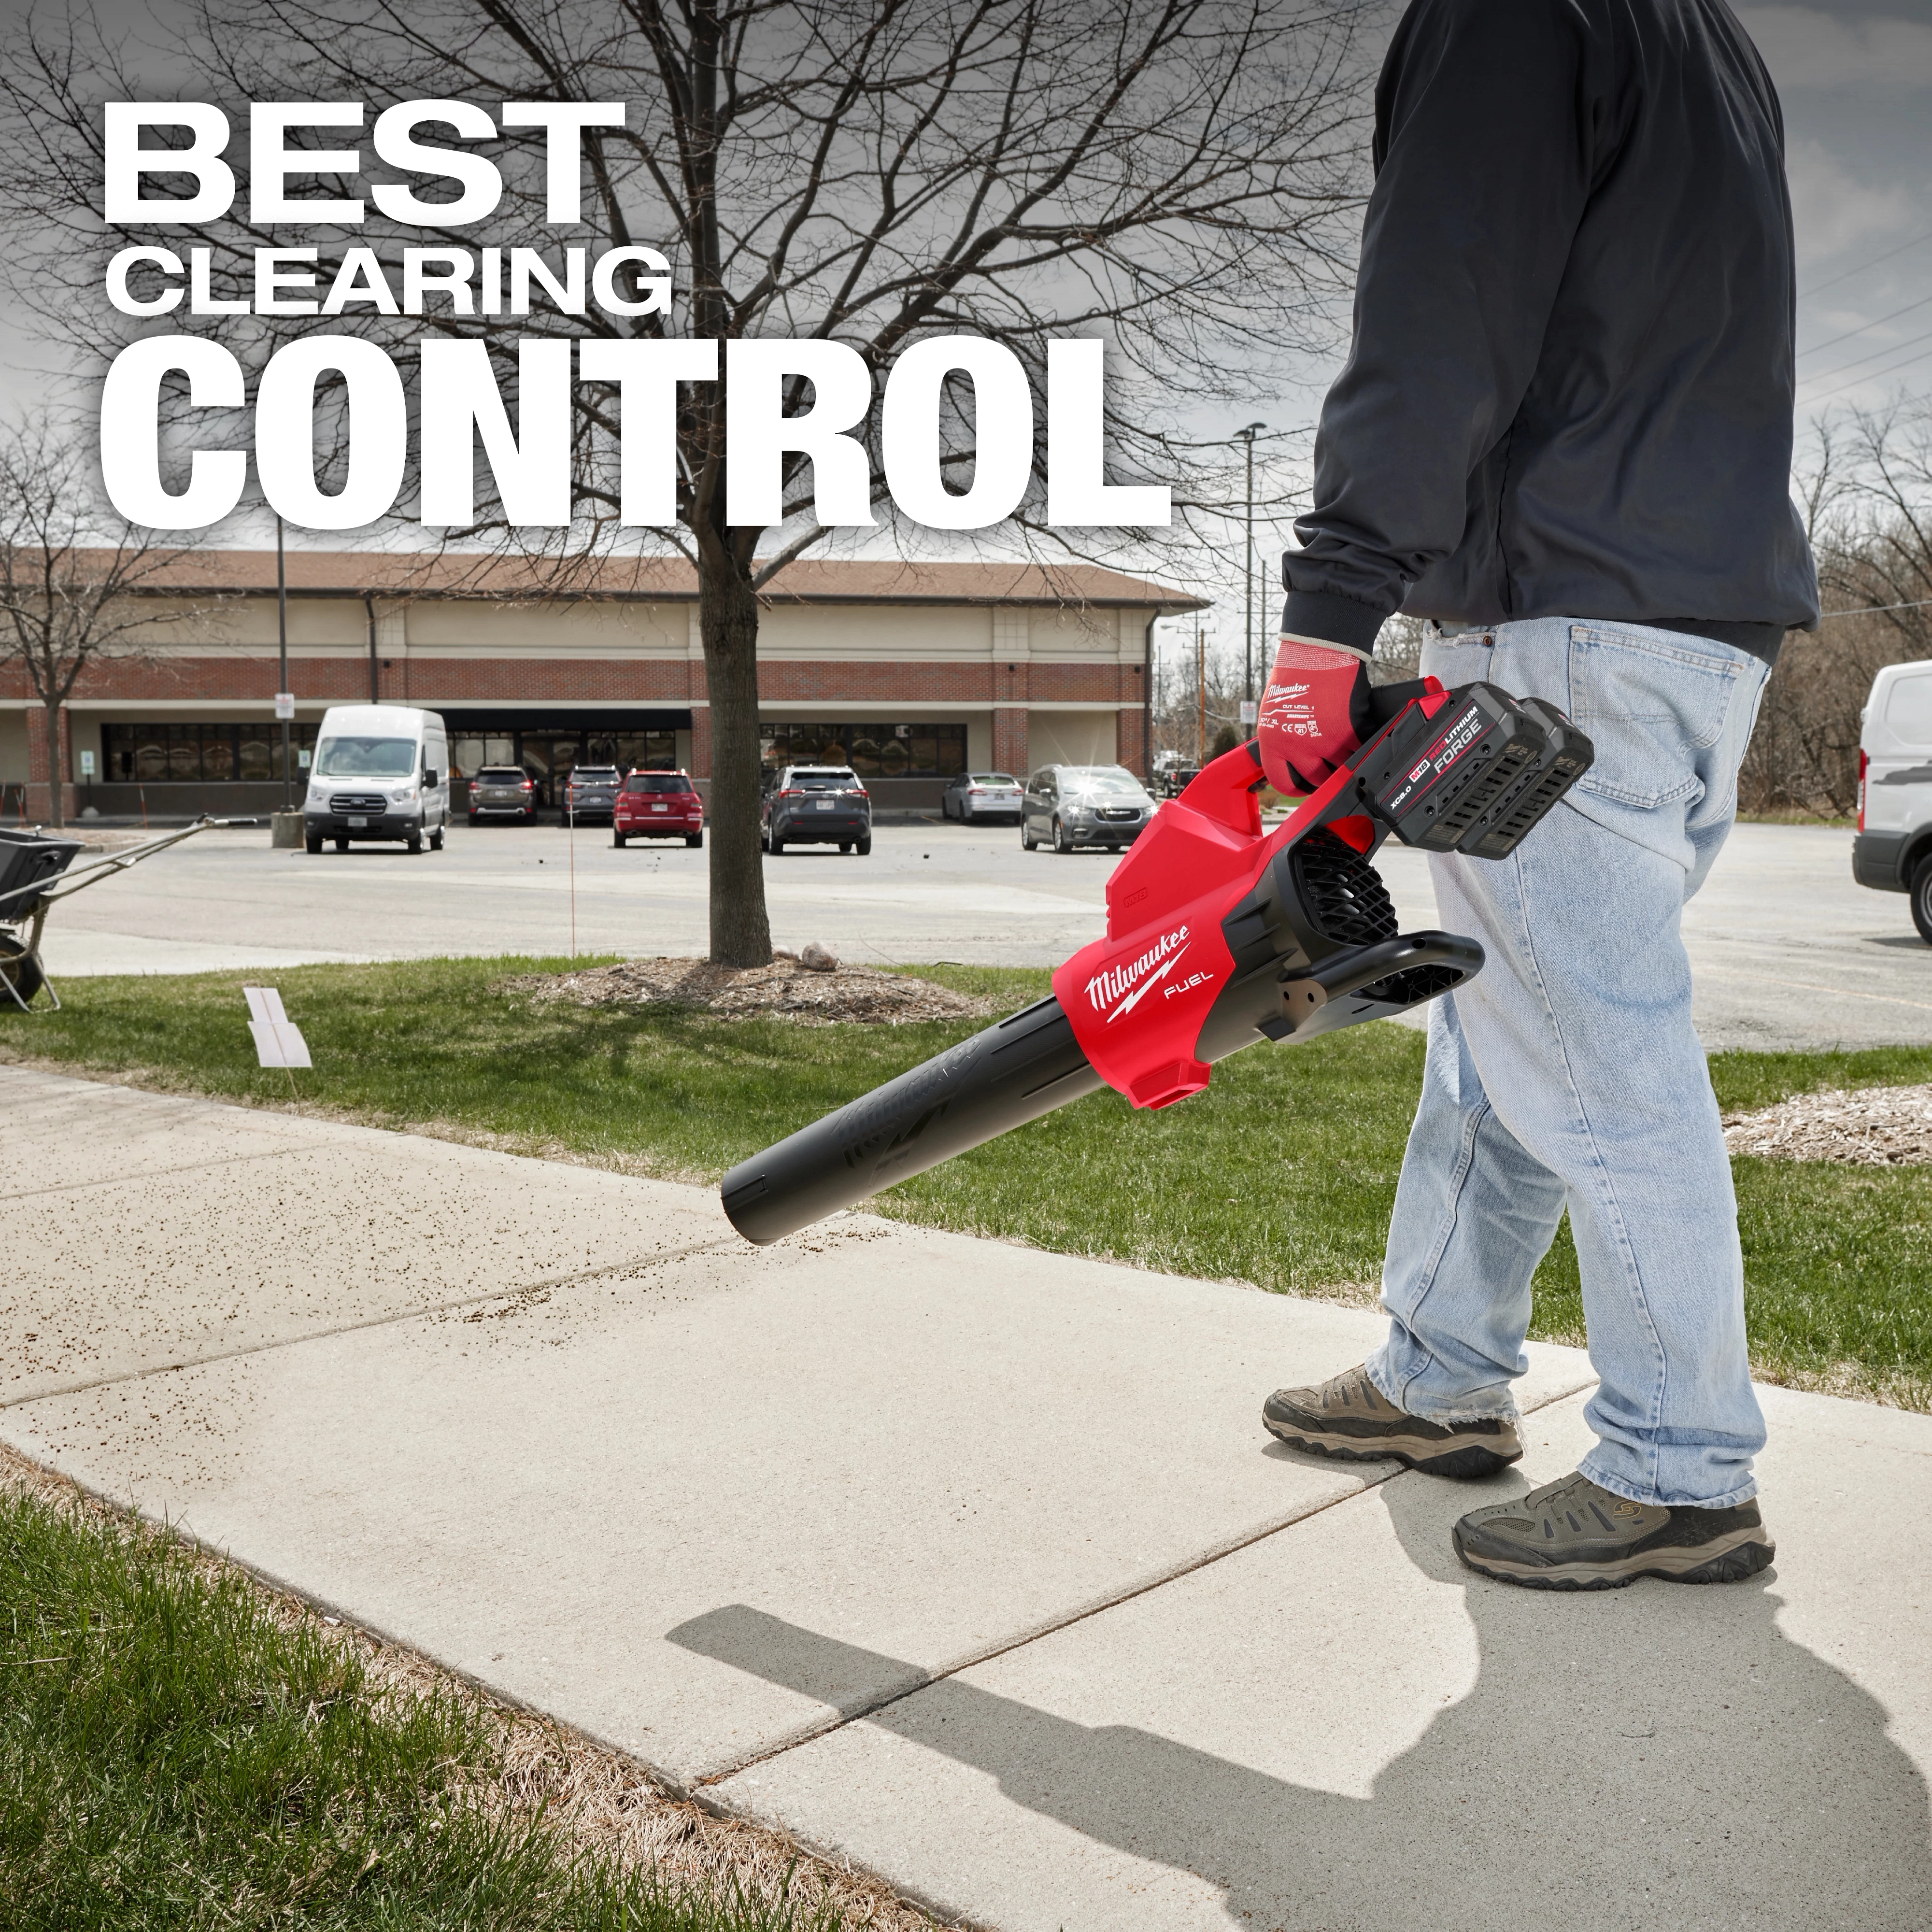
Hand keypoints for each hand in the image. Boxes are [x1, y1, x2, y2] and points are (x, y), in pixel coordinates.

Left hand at [1256, 635, 1374, 794]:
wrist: (1318, 651)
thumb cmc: (1295, 675)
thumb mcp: (1274, 712)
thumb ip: (1282, 738)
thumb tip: (1292, 758)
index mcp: (1274, 743)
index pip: (1282, 782)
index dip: (1295, 788)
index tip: (1305, 786)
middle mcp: (1298, 746)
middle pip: (1317, 780)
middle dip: (1326, 777)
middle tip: (1332, 769)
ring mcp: (1326, 741)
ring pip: (1342, 768)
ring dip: (1348, 761)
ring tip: (1348, 750)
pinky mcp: (1350, 731)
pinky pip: (1361, 749)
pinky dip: (1363, 744)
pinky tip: (1360, 734)